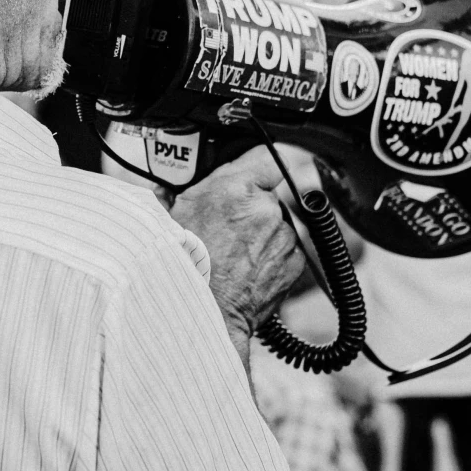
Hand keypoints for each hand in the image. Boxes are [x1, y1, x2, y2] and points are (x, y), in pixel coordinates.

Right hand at [171, 148, 303, 345]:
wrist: (207, 314)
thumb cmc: (186, 268)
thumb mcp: (175, 214)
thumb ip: (191, 189)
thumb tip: (178, 179)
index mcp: (236, 189)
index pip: (267, 156)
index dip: (260, 164)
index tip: (259, 171)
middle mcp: (267, 209)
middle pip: (267, 196)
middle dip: (252, 209)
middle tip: (227, 229)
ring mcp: (285, 236)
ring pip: (277, 225)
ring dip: (261, 235)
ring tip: (233, 256)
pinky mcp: (295, 261)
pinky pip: (285, 250)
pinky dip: (271, 258)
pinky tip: (246, 270)